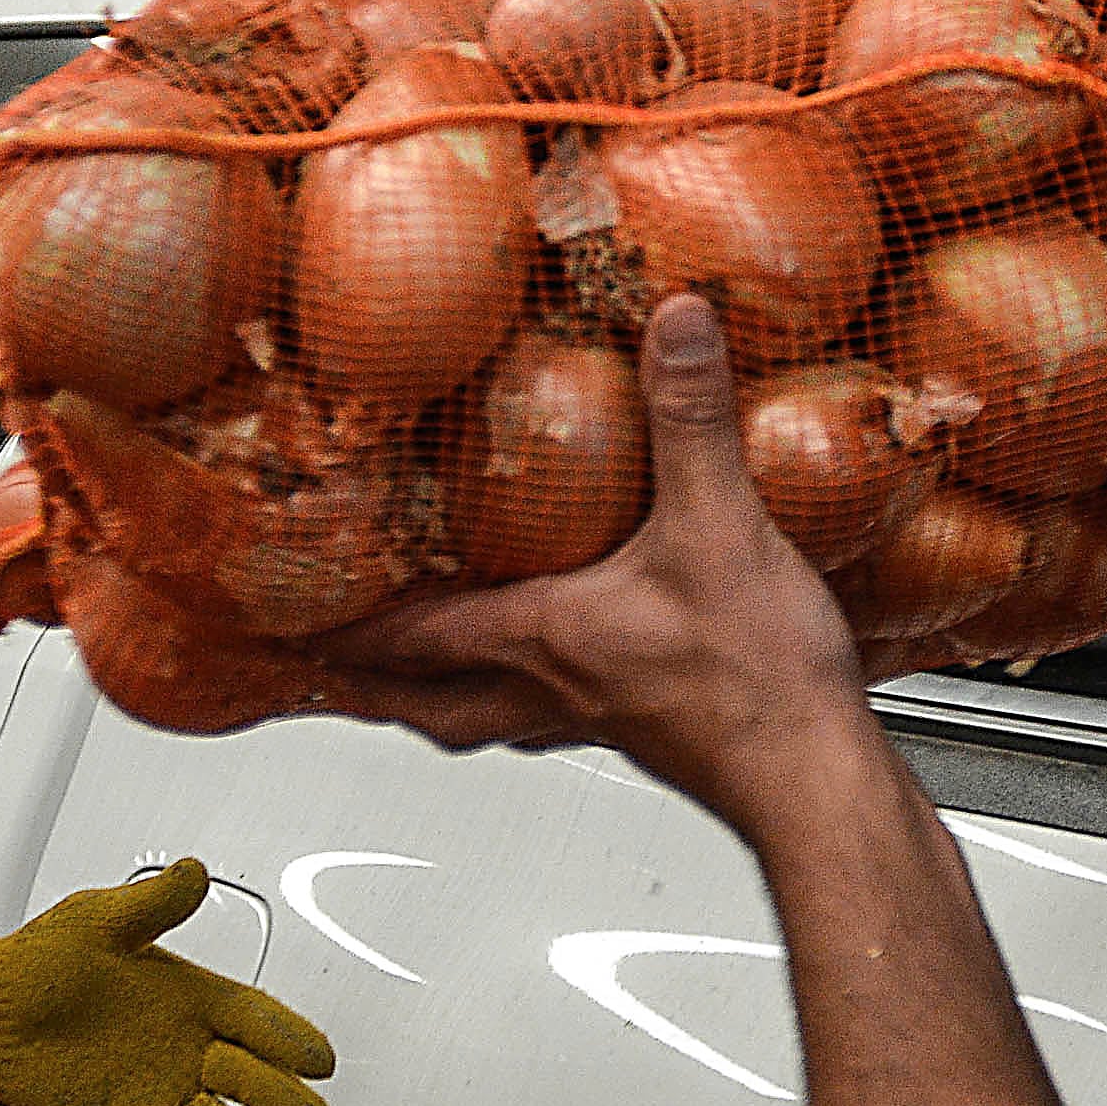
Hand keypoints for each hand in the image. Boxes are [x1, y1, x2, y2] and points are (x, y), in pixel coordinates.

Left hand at [0, 863, 337, 1105]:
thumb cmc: (37, 961)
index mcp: (191, 999)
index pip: (256, 1021)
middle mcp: (188, 1053)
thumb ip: (150, 905)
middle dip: (285, 1105)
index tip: (322, 1060)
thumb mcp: (96, 921)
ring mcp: (162, 1100)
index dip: (290, 1040)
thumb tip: (192, 872)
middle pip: (253, 1084)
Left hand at [319, 295, 878, 822]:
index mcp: (544, 640)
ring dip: (443, 699)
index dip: (344, 625)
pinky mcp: (647, 734)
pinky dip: (529, 698)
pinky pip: (555, 717)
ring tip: (421, 678)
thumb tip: (673, 327)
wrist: (817, 778)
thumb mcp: (719, 524)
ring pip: (489, 719)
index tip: (289, 621)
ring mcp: (597, 721)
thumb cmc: (756, 681)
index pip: (412, 637)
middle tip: (331, 668)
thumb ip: (689, 420)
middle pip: (429, 702)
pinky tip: (567, 673)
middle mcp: (554, 690)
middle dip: (373, 684)